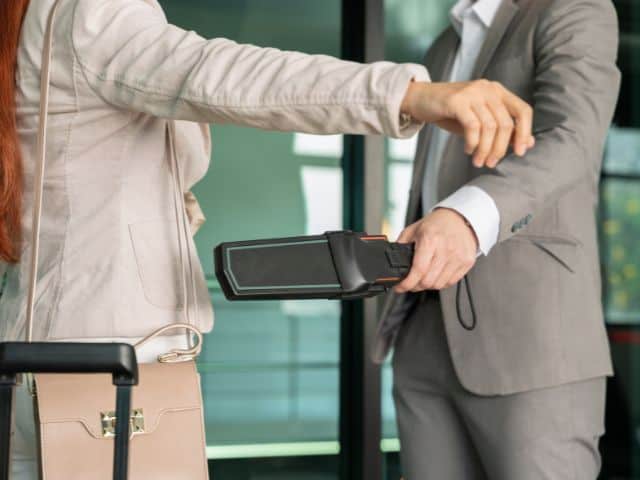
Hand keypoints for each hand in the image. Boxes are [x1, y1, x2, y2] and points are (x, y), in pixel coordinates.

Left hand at [394, 208, 477, 292]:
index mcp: (430, 240)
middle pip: (428, 281)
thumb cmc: (436, 224)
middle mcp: (446, 249)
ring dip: (428, 285)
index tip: (400, 287)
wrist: (460, 218)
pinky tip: (436, 274)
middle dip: (415, 285)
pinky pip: (450, 282)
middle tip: (410, 282)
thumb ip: (401, 246)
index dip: (407, 283)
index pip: (418, 270)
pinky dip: (441, 282)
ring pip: (439, 285)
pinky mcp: (467, 262)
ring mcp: (458, 257)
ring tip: (423, 277)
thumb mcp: (413, 230)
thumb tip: (391, 263)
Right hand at [401, 80, 535, 167]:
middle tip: (490, 163)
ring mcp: (473, 93)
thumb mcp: (478, 120)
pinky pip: (473, 126)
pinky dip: (473, 142)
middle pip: (506, 123)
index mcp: (498, 91)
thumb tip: (527, 143)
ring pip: (490, 127)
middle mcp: (488, 89)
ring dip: (485, 149)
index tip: (519, 152)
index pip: (523, 110)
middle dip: (500, 148)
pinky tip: (468, 150)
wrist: (420, 99)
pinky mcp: (457, 100)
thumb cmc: (450, 112)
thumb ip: (500, 130)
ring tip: (478, 161)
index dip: (525, 132)